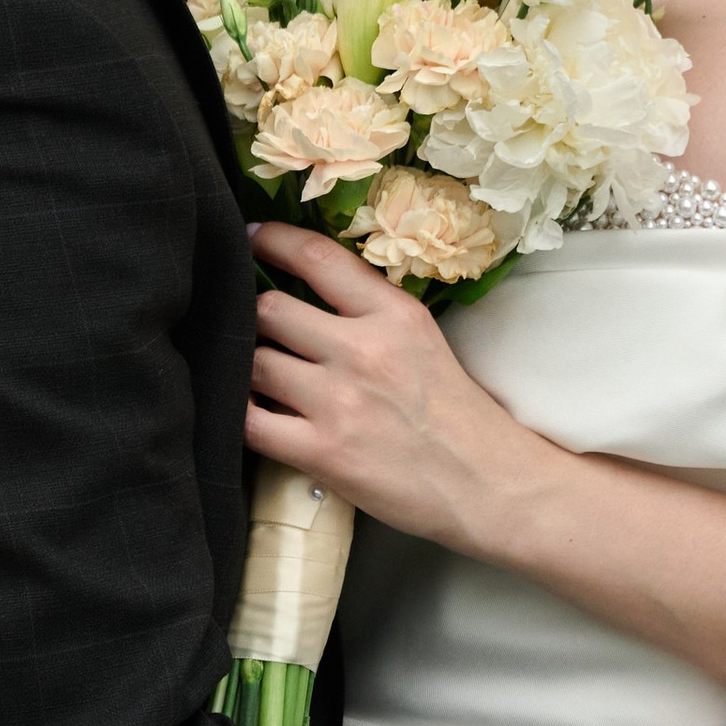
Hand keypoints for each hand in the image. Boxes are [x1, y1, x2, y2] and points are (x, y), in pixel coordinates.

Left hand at [244, 220, 531, 546]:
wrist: (488, 485)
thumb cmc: (455, 417)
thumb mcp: (424, 341)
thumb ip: (370, 315)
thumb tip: (306, 296)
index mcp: (393, 314)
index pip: (317, 257)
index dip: (272, 241)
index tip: (250, 240)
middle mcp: (363, 349)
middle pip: (269, 309)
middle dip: (250, 317)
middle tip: (246, 327)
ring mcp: (339, 401)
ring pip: (253, 362)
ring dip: (243, 368)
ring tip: (251, 376)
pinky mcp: (322, 451)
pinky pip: (249, 422)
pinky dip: (237, 414)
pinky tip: (245, 412)